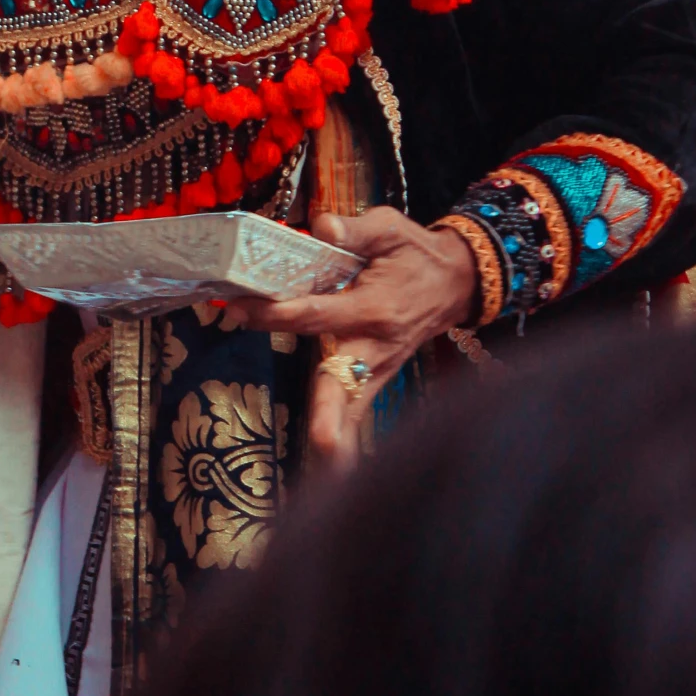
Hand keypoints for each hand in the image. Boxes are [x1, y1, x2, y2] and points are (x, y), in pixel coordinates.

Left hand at [231, 208, 478, 469]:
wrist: (455, 283)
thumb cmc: (416, 253)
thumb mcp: (391, 228)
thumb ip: (356, 228)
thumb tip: (322, 225)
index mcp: (374, 307)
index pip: (317, 313)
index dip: (277, 312)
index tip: (239, 309)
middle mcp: (377, 346)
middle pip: (344, 382)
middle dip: (329, 413)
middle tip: (320, 443)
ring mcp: (380, 368)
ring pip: (355, 407)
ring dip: (341, 439)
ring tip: (328, 470)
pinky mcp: (378, 379)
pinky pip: (359, 410)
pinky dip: (347, 440)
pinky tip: (332, 470)